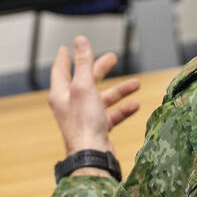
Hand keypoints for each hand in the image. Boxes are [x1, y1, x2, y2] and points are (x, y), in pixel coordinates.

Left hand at [48, 36, 140, 156]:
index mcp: (61, 94)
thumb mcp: (83, 86)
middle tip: (113, 58)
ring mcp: (84, 118)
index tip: (65, 49)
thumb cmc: (84, 123)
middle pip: (85, 81)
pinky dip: (122, 109)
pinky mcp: (96, 129)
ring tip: (136, 83)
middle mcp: (70, 105)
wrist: (92, 155)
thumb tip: (80, 41)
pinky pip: (111, 115)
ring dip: (119, 91)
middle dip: (100, 69)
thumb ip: (83, 63)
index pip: (60, 70)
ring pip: (102, 98)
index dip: (65, 58)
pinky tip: (135, 105)